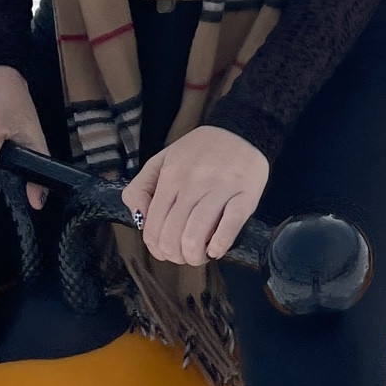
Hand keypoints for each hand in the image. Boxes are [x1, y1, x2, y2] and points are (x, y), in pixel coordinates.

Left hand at [120, 126, 270, 267]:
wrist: (241, 130)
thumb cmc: (199, 151)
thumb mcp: (161, 160)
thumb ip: (140, 188)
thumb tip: (140, 218)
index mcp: (171, 176)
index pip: (154, 225)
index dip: (156, 247)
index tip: (164, 252)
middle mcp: (193, 182)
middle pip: (173, 233)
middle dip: (175, 255)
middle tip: (183, 256)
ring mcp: (220, 188)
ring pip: (197, 234)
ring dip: (194, 255)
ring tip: (199, 255)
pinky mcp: (246, 193)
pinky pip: (230, 226)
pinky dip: (219, 245)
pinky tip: (216, 249)